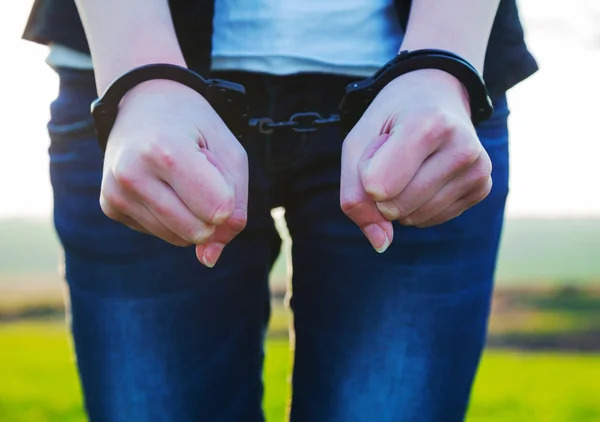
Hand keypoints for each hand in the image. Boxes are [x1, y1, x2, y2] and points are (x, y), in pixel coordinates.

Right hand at [99, 80, 247, 266]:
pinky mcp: (110, 207)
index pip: (217, 211)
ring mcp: (115, 192)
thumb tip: (208, 260)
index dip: (229, 199)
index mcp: (164, 151)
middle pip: (199, 231)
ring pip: (181, 239)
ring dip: (193, 215)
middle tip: (198, 172)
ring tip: (179, 176)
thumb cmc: (194, 126)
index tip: (216, 170)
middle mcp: (132, 174)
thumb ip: (235, 205)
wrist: (141, 103)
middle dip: (212, 212)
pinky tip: (162, 185)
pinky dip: (174, 217)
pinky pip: (162, 234)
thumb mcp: (230, 152)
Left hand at [340, 69, 492, 251]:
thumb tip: (381, 244)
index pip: (377, 187)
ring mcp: (478, 169)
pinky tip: (426, 175)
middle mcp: (462, 147)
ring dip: (398, 199)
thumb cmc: (390, 119)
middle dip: (381, 190)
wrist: (436, 95)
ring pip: (413, 218)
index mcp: (428, 124)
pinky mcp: (483, 187)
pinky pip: (430, 219)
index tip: (380, 145)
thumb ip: (354, 196)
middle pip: (394, 207)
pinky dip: (416, 205)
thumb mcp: (357, 144)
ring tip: (411, 162)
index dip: (365, 174)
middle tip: (394, 154)